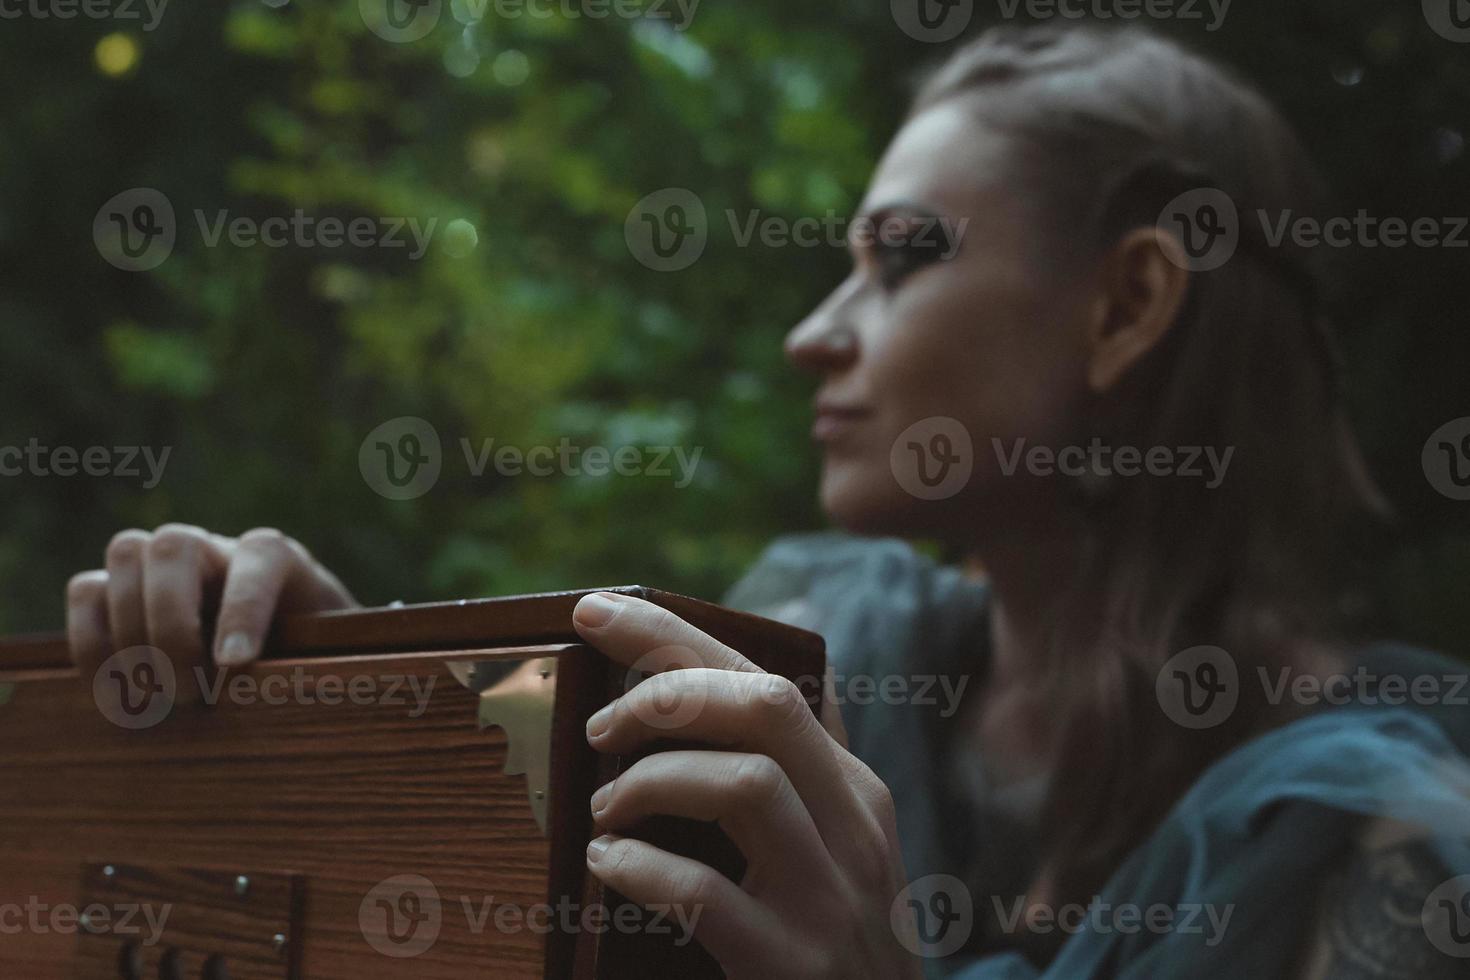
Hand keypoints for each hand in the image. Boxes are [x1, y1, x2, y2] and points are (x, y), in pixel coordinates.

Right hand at [65, 524, 356, 696]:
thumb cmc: (302, 658)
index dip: (244, 611)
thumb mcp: (324, 657)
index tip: (236, 666)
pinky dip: (92, 642)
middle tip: (190, 695)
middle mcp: (214, 547)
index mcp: (276, 557)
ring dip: (131, 635)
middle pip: (174, 545)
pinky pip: (86, 591)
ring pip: (126, 554)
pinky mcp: (118, 589)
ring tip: (157, 698)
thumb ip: (316, 661)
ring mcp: (162, 562)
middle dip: (173, 628)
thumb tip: (280, 691)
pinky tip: (119, 693)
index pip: (260, 557)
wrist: (274, 657)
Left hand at [571, 591, 922, 979]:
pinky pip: (706, 894)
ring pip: (746, 783)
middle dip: (665, 696)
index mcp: (853, 786)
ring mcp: (829, 897)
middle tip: (600, 729)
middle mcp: (852, 827)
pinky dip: (642, 869)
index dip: (673, 634)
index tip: (594, 610)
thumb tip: (761, 646)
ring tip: (608, 807)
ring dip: (653, 780)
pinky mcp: (792, 964)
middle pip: (764, 707)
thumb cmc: (838, 932)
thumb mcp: (842, 838)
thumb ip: (805, 754)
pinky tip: (609, 866)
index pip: (766, 676)